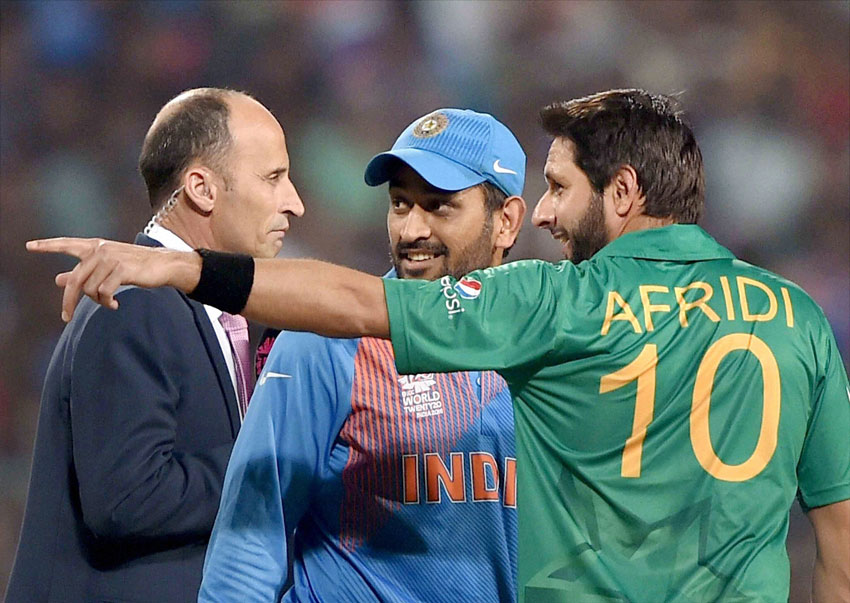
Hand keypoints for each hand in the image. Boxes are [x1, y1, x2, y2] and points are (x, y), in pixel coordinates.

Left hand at [26, 237, 200, 321]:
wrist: (162, 265)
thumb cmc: (136, 266)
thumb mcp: (107, 267)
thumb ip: (83, 272)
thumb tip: (58, 279)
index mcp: (95, 247)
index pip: (67, 244)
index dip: (48, 245)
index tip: (29, 246)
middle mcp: (100, 250)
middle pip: (75, 279)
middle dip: (68, 301)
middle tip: (65, 317)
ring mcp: (110, 259)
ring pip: (90, 289)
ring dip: (98, 301)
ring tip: (109, 302)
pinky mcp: (121, 269)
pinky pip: (104, 293)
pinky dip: (107, 302)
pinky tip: (115, 304)